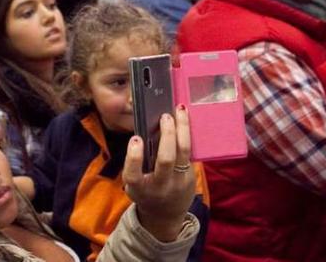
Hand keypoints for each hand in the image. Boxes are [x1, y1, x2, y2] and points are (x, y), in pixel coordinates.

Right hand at [123, 106, 194, 241]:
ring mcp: (178, 182)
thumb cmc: (145, 192)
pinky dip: (186, 134)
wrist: (165, 214)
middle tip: (165, 116)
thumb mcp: (133, 184)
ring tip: (180, 111)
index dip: (134, 157)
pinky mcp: (191, 177)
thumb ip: (136, 164)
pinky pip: (189, 152)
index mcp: (139, 188)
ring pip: (184, 152)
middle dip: (166, 135)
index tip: (136, 139)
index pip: (134, 174)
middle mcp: (160, 186)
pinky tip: (184, 120)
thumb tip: (144, 132)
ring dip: (182, 128)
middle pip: (166, 159)